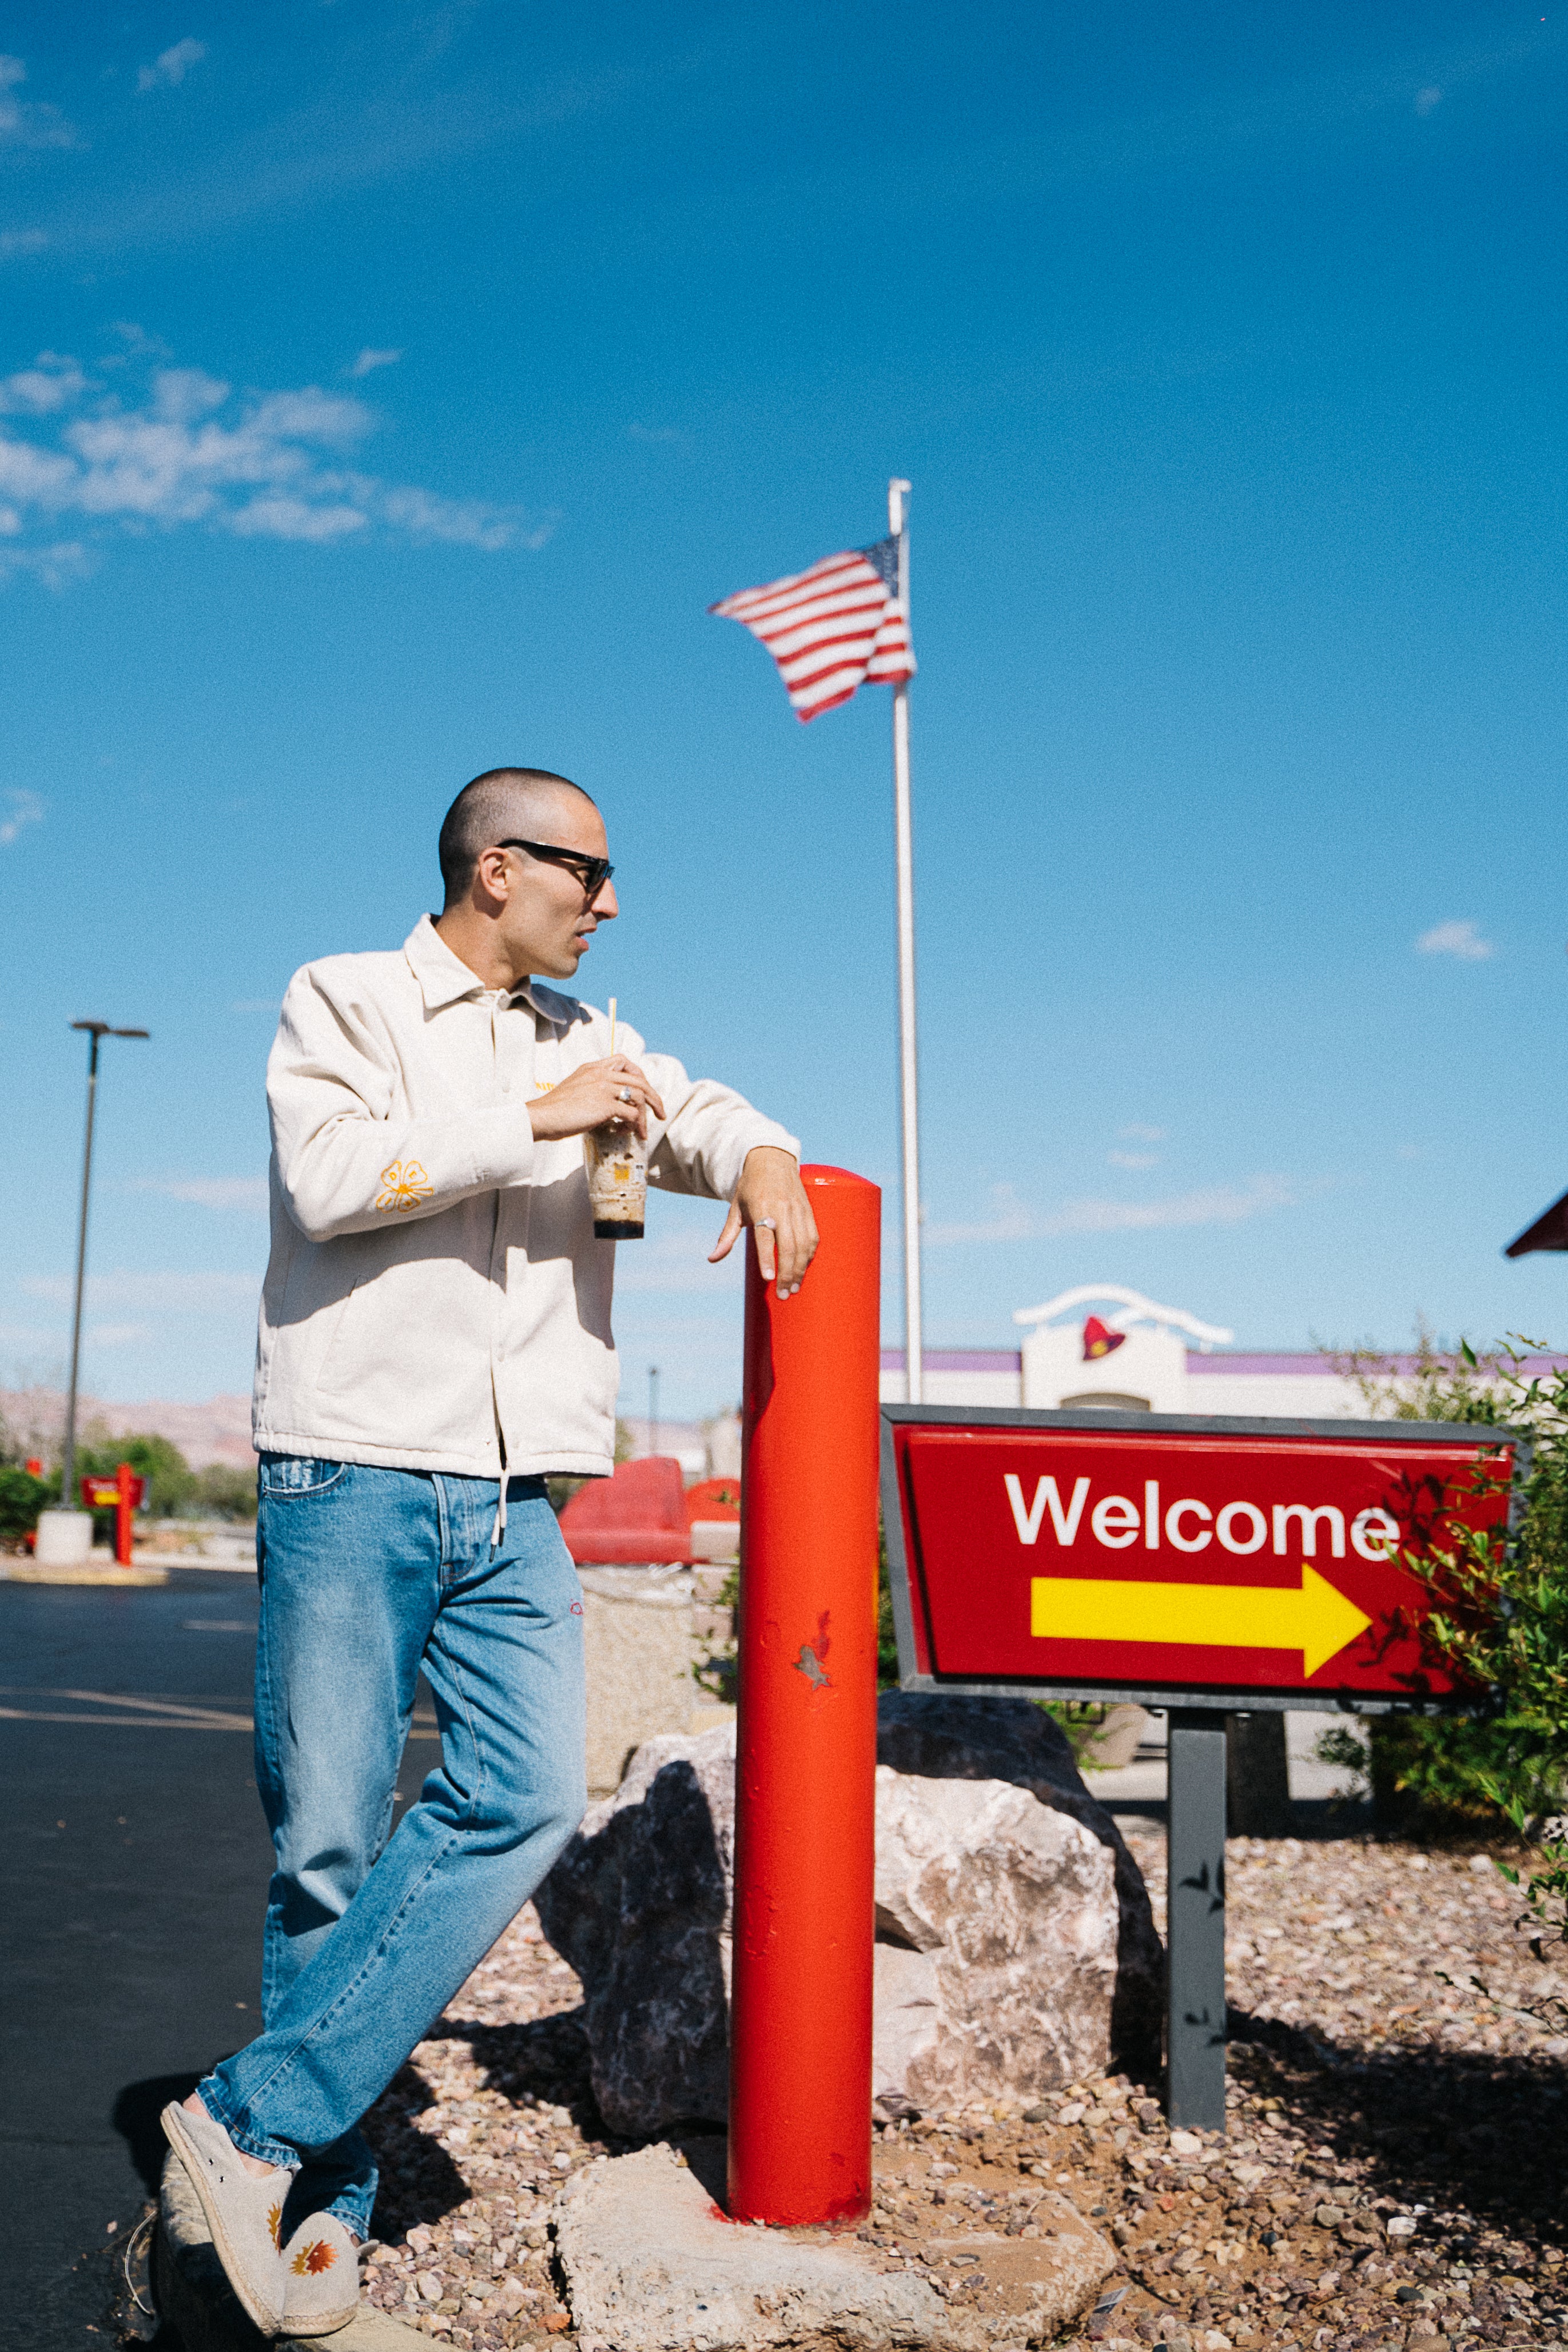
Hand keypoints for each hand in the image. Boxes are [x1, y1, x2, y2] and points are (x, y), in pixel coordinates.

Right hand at [527, 1055, 665, 1142]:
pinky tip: (624, 1132)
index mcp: (593, 1067)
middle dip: (654, 1098)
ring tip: (641, 1131)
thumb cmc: (554, 1110)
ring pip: (640, 1095)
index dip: (639, 1075)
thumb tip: (610, 1105)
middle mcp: (601, 1073)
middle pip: (639, 1078)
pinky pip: (632, 1113)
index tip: (643, 1091)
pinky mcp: (605, 1104)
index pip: (624, 1061)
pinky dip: (633, 1124)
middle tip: (660, 1113)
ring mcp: (604, 1087)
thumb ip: (592, 1089)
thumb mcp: (575, 1089)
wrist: (541, 1117)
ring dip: (644, 1116)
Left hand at [709, 1147, 818, 1296]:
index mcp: (761, 1206)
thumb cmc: (750, 1187)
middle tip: (782, 1295)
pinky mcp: (809, 1211)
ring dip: (800, 1269)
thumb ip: (727, 1236)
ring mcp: (798, 1209)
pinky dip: (809, 1256)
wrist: (773, 1160)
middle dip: (786, 1273)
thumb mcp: (735, 1208)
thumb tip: (712, 1259)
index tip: (769, 1279)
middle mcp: (782, 1208)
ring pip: (804, 1244)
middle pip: (788, 1245)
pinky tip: (803, 1269)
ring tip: (793, 1288)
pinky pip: (813, 1237)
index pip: (765, 1237)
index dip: (768, 1258)